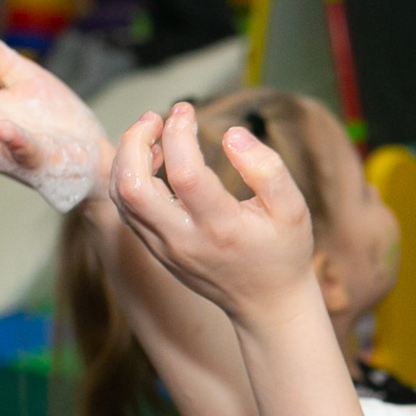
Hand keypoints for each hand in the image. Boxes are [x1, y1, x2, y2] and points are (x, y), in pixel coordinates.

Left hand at [110, 104, 320, 326]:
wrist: (267, 305)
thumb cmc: (283, 252)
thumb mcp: (293, 208)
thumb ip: (267, 168)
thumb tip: (231, 134)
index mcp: (221, 227)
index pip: (185, 172)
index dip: (179, 133)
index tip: (187, 110)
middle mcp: (185, 240)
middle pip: (132, 186)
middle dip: (135, 141)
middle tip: (155, 118)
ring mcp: (165, 248)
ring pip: (121, 197)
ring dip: (128, 157)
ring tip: (153, 134)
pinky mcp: (156, 250)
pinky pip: (127, 209)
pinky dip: (129, 176)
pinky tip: (153, 161)